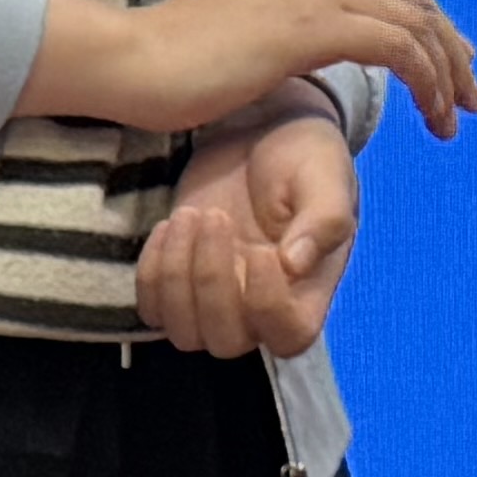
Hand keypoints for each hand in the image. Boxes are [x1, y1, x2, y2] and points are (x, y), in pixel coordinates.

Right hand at [40, 0, 476, 142]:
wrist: (129, 61)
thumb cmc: (165, 62)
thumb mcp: (237, 28)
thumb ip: (281, 22)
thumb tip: (305, 38)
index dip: (425, 20)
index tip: (446, 63)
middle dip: (450, 46)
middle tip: (467, 95)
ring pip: (417, 21)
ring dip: (447, 70)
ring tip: (455, 115)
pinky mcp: (318, 26)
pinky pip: (401, 47)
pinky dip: (427, 80)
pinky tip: (431, 114)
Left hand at [139, 113, 359, 360]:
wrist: (258, 135)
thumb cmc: (302, 160)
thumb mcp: (325, 179)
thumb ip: (324, 220)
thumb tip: (295, 265)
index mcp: (307, 293)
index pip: (288, 336)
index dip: (267, 305)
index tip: (260, 251)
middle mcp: (259, 313)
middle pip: (226, 341)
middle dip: (212, 281)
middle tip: (214, 217)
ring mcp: (213, 306)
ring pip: (183, 331)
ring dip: (176, 275)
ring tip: (189, 215)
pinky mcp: (176, 290)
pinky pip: (151, 309)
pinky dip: (151, 271)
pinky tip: (169, 225)